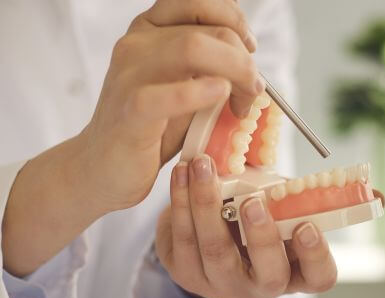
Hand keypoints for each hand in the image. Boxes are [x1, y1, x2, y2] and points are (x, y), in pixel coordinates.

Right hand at [81, 0, 262, 210]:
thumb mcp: (186, 86)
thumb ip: (211, 65)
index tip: (250, 48)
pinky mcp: (130, 110)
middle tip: (254, 92)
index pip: (198, 1)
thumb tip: (251, 61)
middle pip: (208, 30)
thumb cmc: (153, 128)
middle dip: (245, 61)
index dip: (234, 18)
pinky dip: (200, 92)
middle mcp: (137, 43)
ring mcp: (130, 74)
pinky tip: (220, 96)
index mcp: (151, 30)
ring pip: (193, 48)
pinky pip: (166, 94)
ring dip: (236, 73)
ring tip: (243, 104)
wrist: (106, 168)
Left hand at [154, 155, 337, 297]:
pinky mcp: (187, 276)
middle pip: (268, 277)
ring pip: (216, 254)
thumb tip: (281, 174)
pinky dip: (181, 203)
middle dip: (261, 237)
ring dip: (208, 205)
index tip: (307, 225)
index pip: (319, 277)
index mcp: (296, 272)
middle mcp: (262, 288)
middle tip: (253, 202)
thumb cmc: (254, 213)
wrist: (209, 224)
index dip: (316, 255)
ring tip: (204, 168)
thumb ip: (283, 198)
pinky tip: (181, 175)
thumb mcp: (276, 205)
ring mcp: (223, 287)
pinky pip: (183, 241)